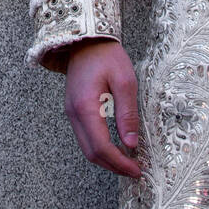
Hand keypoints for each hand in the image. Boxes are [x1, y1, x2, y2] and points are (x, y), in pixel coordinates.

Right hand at [64, 37, 141, 178]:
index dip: (119, 163)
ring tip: (128, 162)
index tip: (137, 169)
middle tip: (134, 171)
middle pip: (91, 153)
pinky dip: (100, 148)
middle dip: (113, 166)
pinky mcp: (74, 109)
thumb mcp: (125, 81)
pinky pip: (85, 137)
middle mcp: (73, 113)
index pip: (101, 147)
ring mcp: (71, 112)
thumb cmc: (107, 55)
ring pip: (87, 148)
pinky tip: (116, 147)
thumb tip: (131, 144)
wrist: (87, 38)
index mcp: (85, 107)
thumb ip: (127, 114)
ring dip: (106, 159)